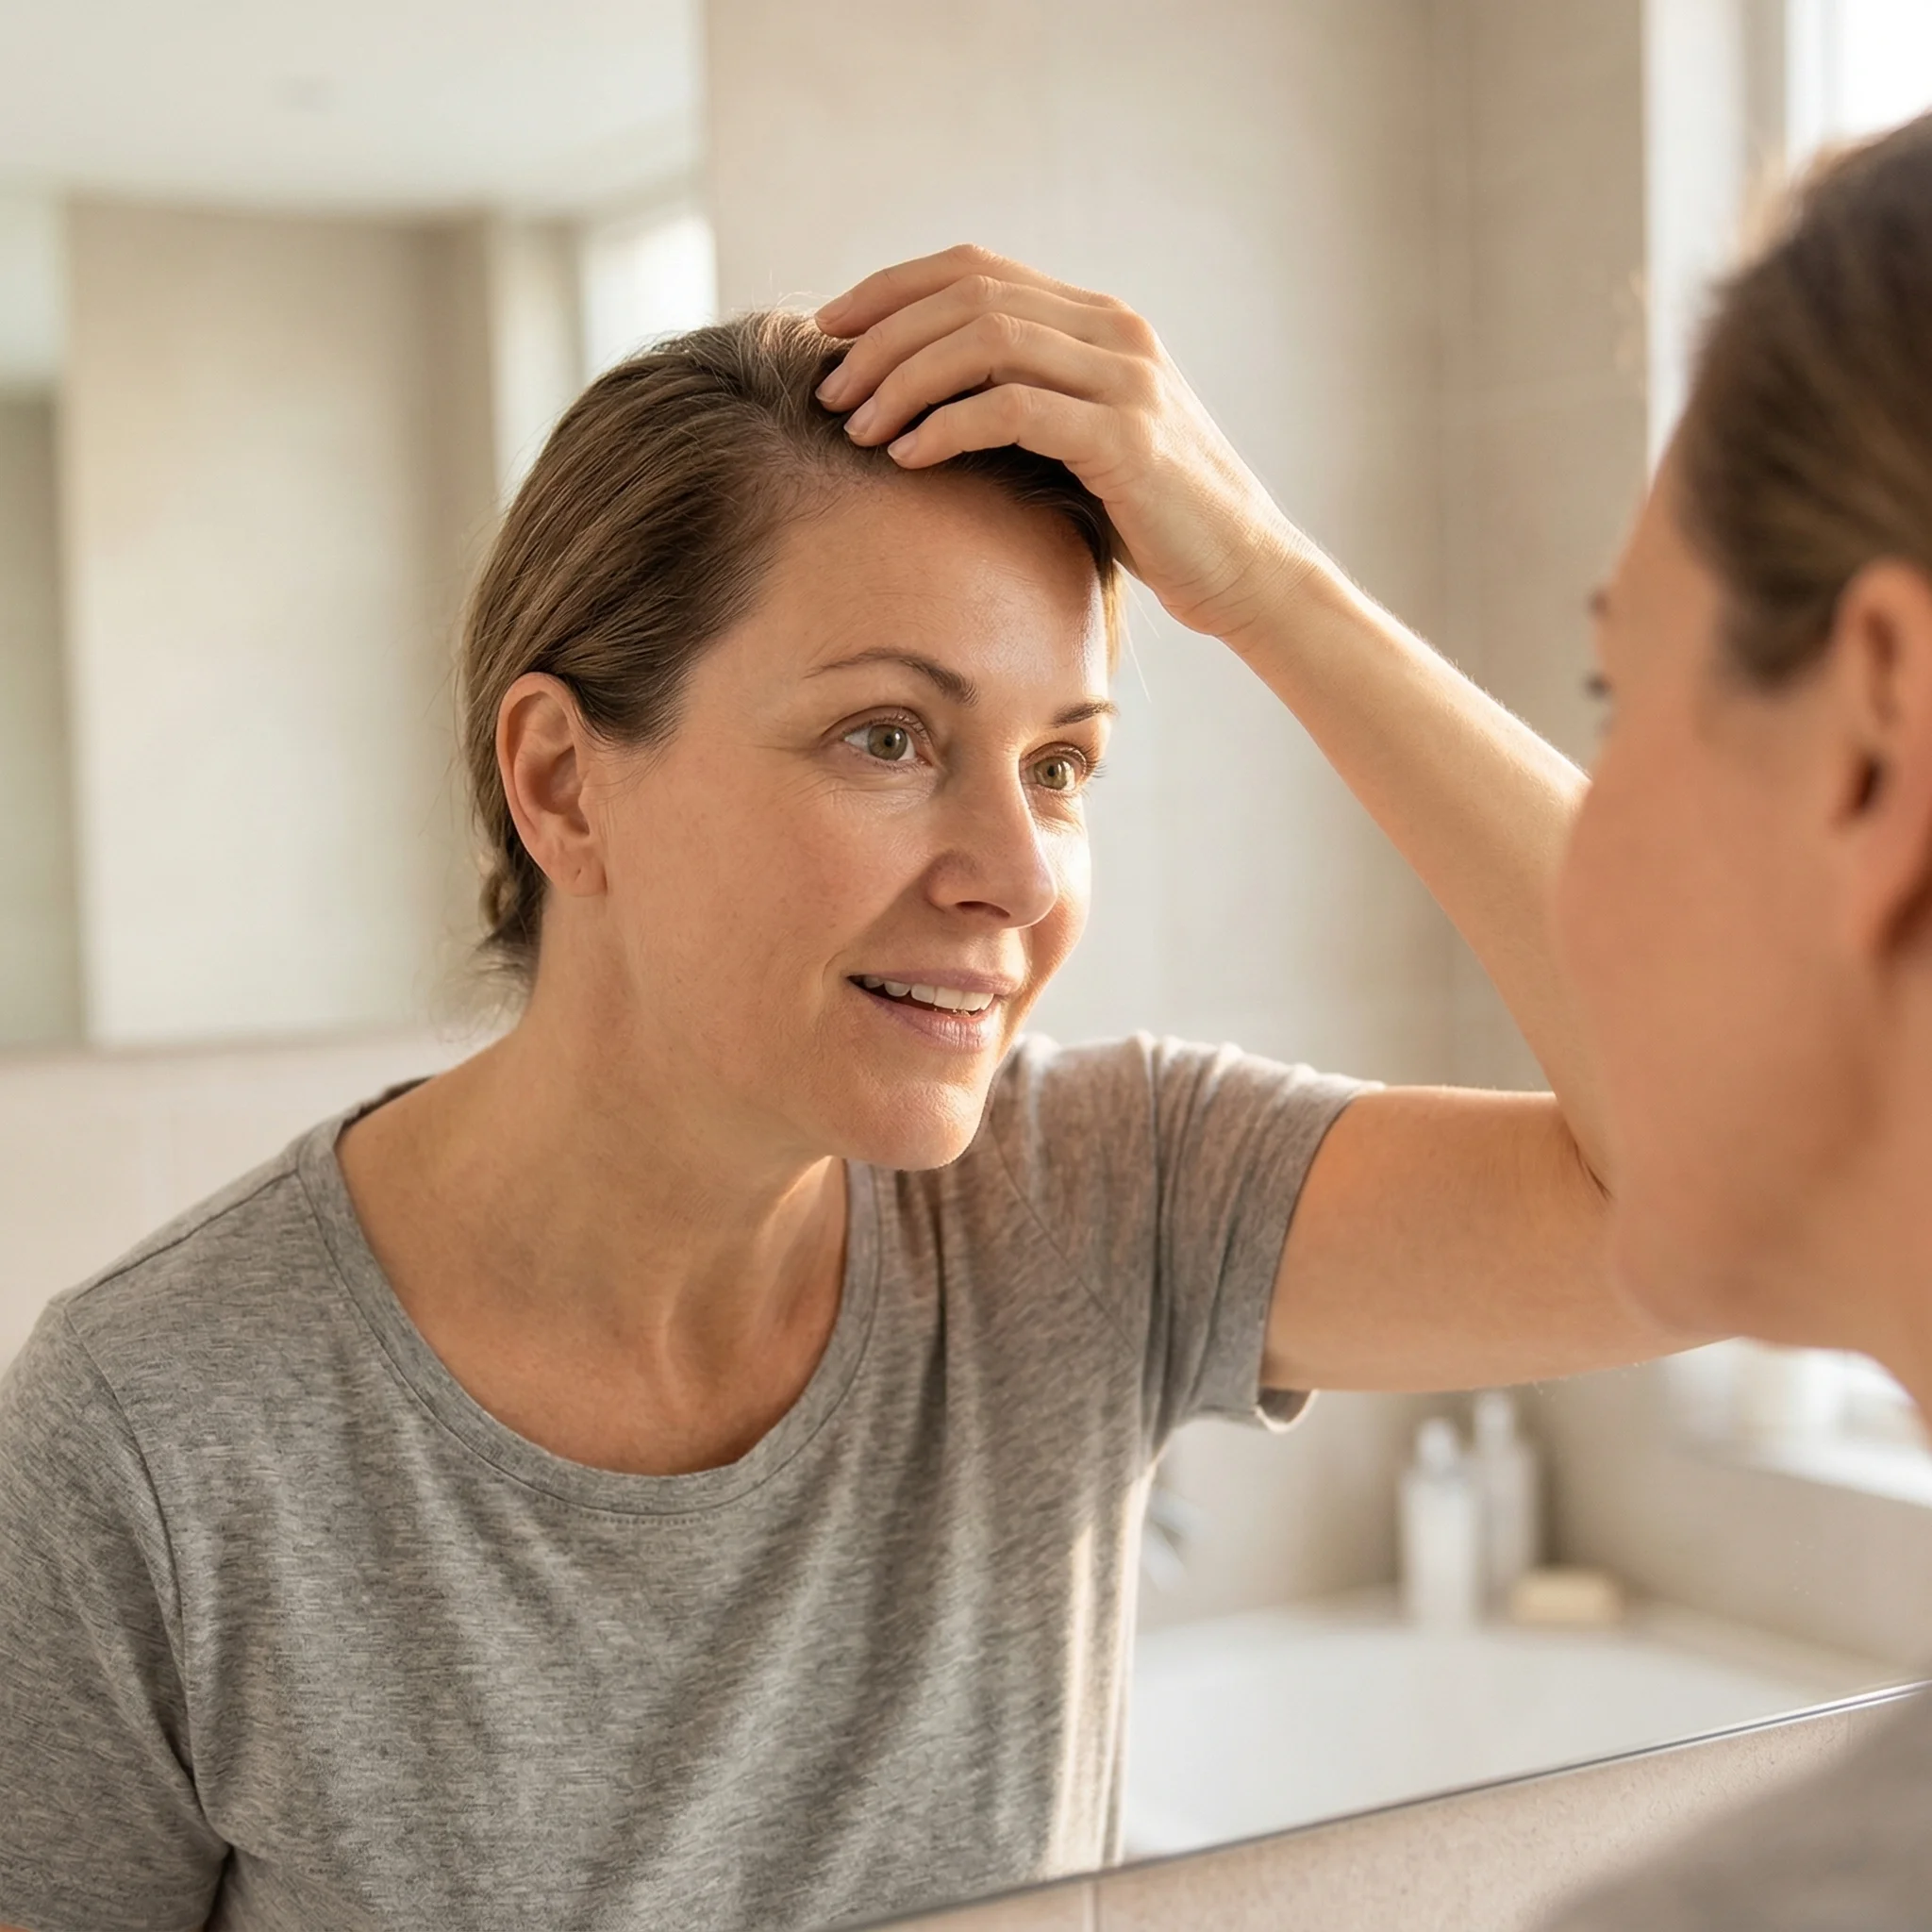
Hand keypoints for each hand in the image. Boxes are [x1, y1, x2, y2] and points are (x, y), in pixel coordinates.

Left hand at [813, 245, 1327, 645]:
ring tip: (857, 427)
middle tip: (829, 392)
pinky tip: (908, 457)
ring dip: (903, 380)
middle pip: (967, 295)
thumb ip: (1027, 399)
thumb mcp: (1084, 440)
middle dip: (881, 338)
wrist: (1244, 569)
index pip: (974, 268)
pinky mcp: (1125, 439)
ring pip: (983, 340)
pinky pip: (1012, 408)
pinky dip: (947, 426)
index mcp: (1099, 320)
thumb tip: (922, 400)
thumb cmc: (1153, 519)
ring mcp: (1124, 380)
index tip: (828, 332)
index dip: (890, 290)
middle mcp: (1113, 332)